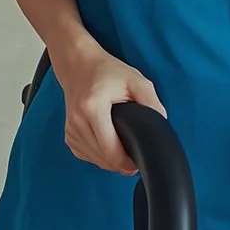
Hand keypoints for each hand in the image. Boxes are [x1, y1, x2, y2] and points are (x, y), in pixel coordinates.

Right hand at [51, 44, 161, 175]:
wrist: (79, 66)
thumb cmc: (108, 72)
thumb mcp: (136, 80)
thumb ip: (152, 103)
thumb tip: (161, 126)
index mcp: (92, 108)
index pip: (110, 151)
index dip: (128, 163)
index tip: (140, 161)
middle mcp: (77, 122)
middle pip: (103, 160)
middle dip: (122, 164)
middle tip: (136, 155)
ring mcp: (70, 130)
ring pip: (95, 161)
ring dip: (111, 161)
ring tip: (125, 149)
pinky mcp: (68, 136)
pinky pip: (87, 156)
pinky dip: (100, 157)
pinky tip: (109, 147)